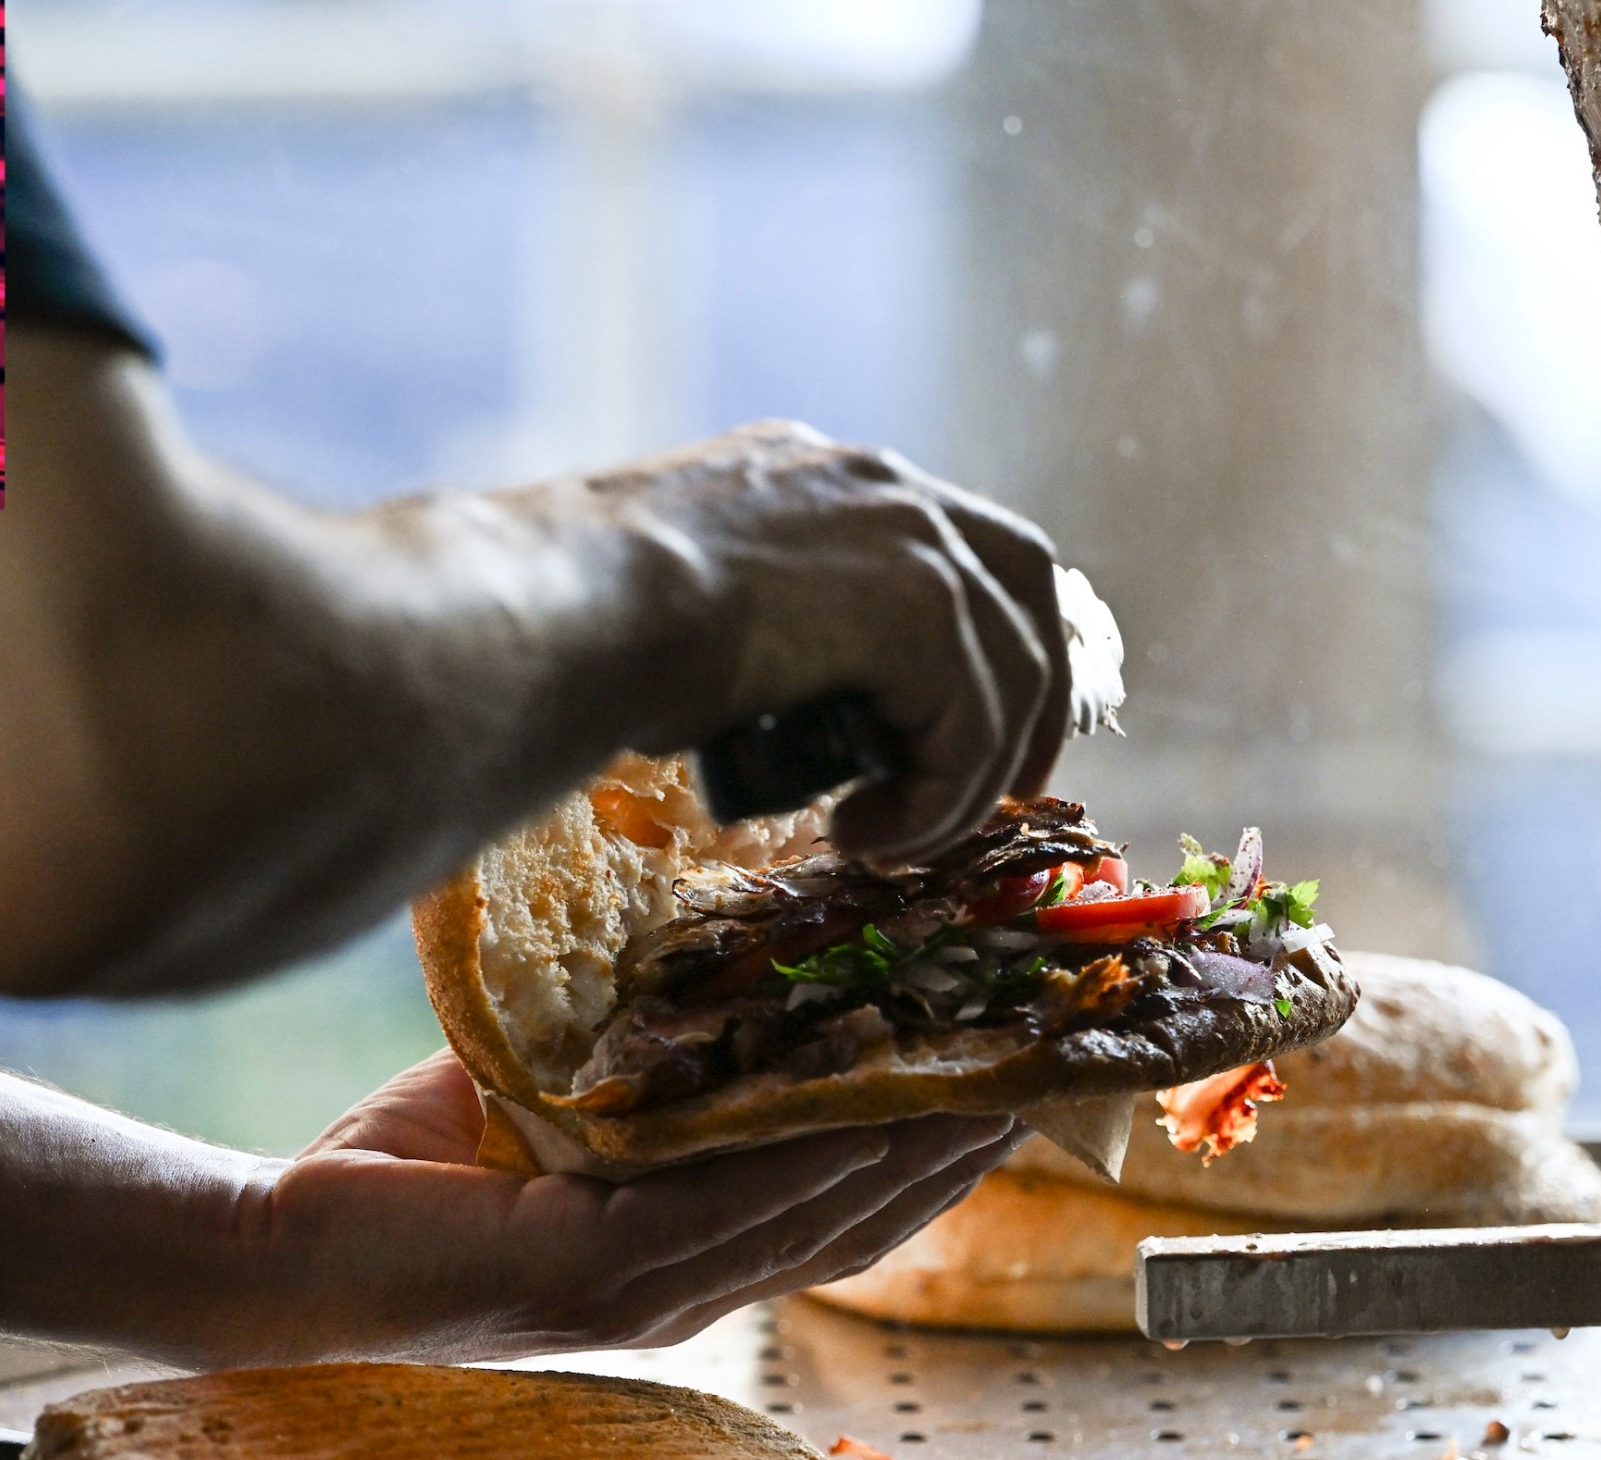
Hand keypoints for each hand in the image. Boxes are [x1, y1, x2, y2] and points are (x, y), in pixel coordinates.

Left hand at [242, 1052, 1026, 1361]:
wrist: (277, 1246)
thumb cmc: (396, 1171)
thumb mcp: (540, 1092)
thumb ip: (624, 1052)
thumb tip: (686, 941)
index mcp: (680, 1247)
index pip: (835, 1204)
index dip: (927, 1148)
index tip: (1003, 1072)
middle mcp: (684, 1284)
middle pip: (859, 1221)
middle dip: (955, 1151)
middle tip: (1039, 1075)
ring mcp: (647, 1292)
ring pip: (815, 1224)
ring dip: (911, 1158)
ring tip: (987, 1089)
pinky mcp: (594, 1276)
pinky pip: (727, 1216)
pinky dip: (804, 1168)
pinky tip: (864, 1120)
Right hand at [509, 420, 1072, 864]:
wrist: (565, 611)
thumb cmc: (581, 624)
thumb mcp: (685, 607)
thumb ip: (762, 634)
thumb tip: (773, 710)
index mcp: (822, 477)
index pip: (955, 539)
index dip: (991, 631)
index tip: (981, 721)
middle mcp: (881, 487)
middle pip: (1025, 581)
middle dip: (1035, 694)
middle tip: (1012, 792)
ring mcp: (911, 536)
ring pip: (1008, 672)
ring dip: (962, 779)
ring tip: (885, 842)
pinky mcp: (923, 604)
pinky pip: (973, 727)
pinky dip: (937, 801)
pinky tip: (863, 835)